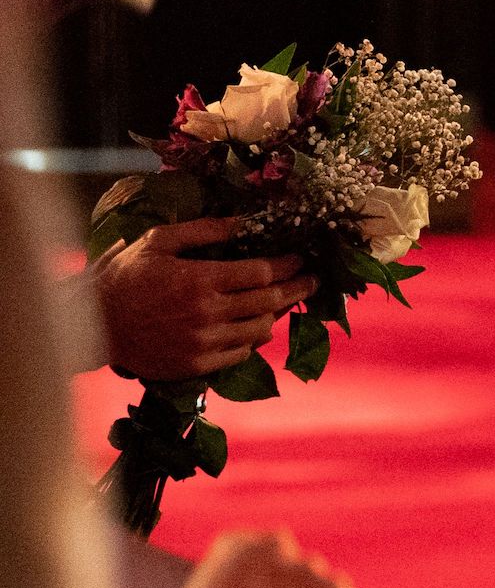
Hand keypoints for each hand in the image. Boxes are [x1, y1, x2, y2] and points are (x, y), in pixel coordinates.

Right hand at [95, 216, 314, 381]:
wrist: (90, 325)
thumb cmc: (124, 277)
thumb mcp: (158, 242)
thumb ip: (204, 231)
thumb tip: (245, 221)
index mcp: (199, 281)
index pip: (261, 273)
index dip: (286, 265)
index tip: (300, 258)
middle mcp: (206, 314)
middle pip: (269, 301)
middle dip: (296, 288)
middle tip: (311, 280)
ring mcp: (203, 343)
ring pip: (260, 330)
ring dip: (275, 314)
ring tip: (283, 301)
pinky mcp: (196, 366)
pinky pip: (240, 354)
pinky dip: (252, 339)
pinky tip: (255, 327)